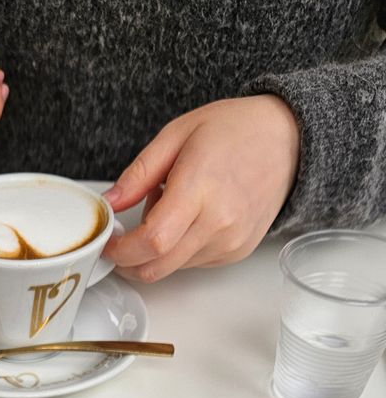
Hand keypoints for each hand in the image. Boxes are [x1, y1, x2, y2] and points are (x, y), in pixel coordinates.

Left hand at [103, 96, 299, 280]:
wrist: (287, 139)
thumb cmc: (235, 130)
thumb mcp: (177, 134)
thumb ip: (139, 173)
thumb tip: (110, 202)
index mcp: (199, 188)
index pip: (151, 240)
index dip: (122, 249)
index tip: (109, 242)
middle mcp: (218, 222)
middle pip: (157, 265)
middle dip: (130, 260)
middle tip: (123, 237)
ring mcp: (230, 240)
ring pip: (173, 267)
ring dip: (157, 250)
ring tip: (169, 209)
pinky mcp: (237, 251)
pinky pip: (194, 263)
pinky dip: (180, 249)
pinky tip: (190, 217)